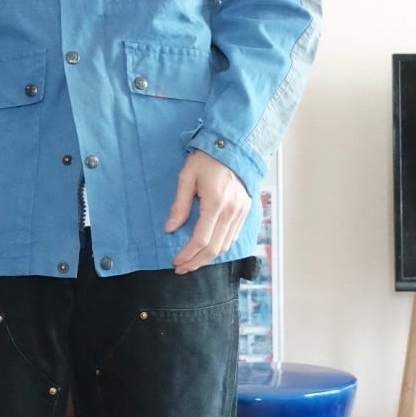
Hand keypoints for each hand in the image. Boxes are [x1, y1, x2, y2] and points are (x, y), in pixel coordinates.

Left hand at [164, 150, 250, 273]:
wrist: (233, 147)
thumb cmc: (206, 159)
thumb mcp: (187, 177)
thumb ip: (179, 204)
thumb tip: (170, 229)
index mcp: (216, 202)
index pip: (201, 239)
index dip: (188, 254)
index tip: (176, 261)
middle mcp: (231, 211)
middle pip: (214, 248)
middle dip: (196, 262)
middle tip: (181, 268)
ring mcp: (241, 212)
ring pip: (225, 245)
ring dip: (208, 258)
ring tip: (192, 263)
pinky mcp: (246, 211)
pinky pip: (233, 237)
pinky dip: (220, 247)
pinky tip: (208, 250)